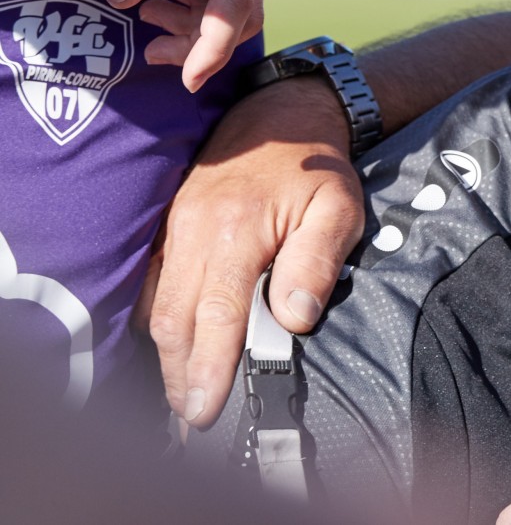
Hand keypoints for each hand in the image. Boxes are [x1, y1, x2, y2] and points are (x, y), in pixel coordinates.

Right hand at [139, 77, 363, 428]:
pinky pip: (151, 281)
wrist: (282, 114)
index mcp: (236, 231)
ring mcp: (174, 228)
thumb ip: (315, 262)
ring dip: (166, 353)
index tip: (205, 408)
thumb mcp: (338, 209)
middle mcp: (194, 232)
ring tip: (182, 394)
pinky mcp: (168, 226)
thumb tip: (294, 320)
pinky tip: (173, 345)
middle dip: (179, 374)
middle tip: (190, 418)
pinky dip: (158, 318)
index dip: (209, 366)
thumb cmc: (315, 168)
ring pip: (156, 305)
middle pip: (174, 319)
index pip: (216, 314)